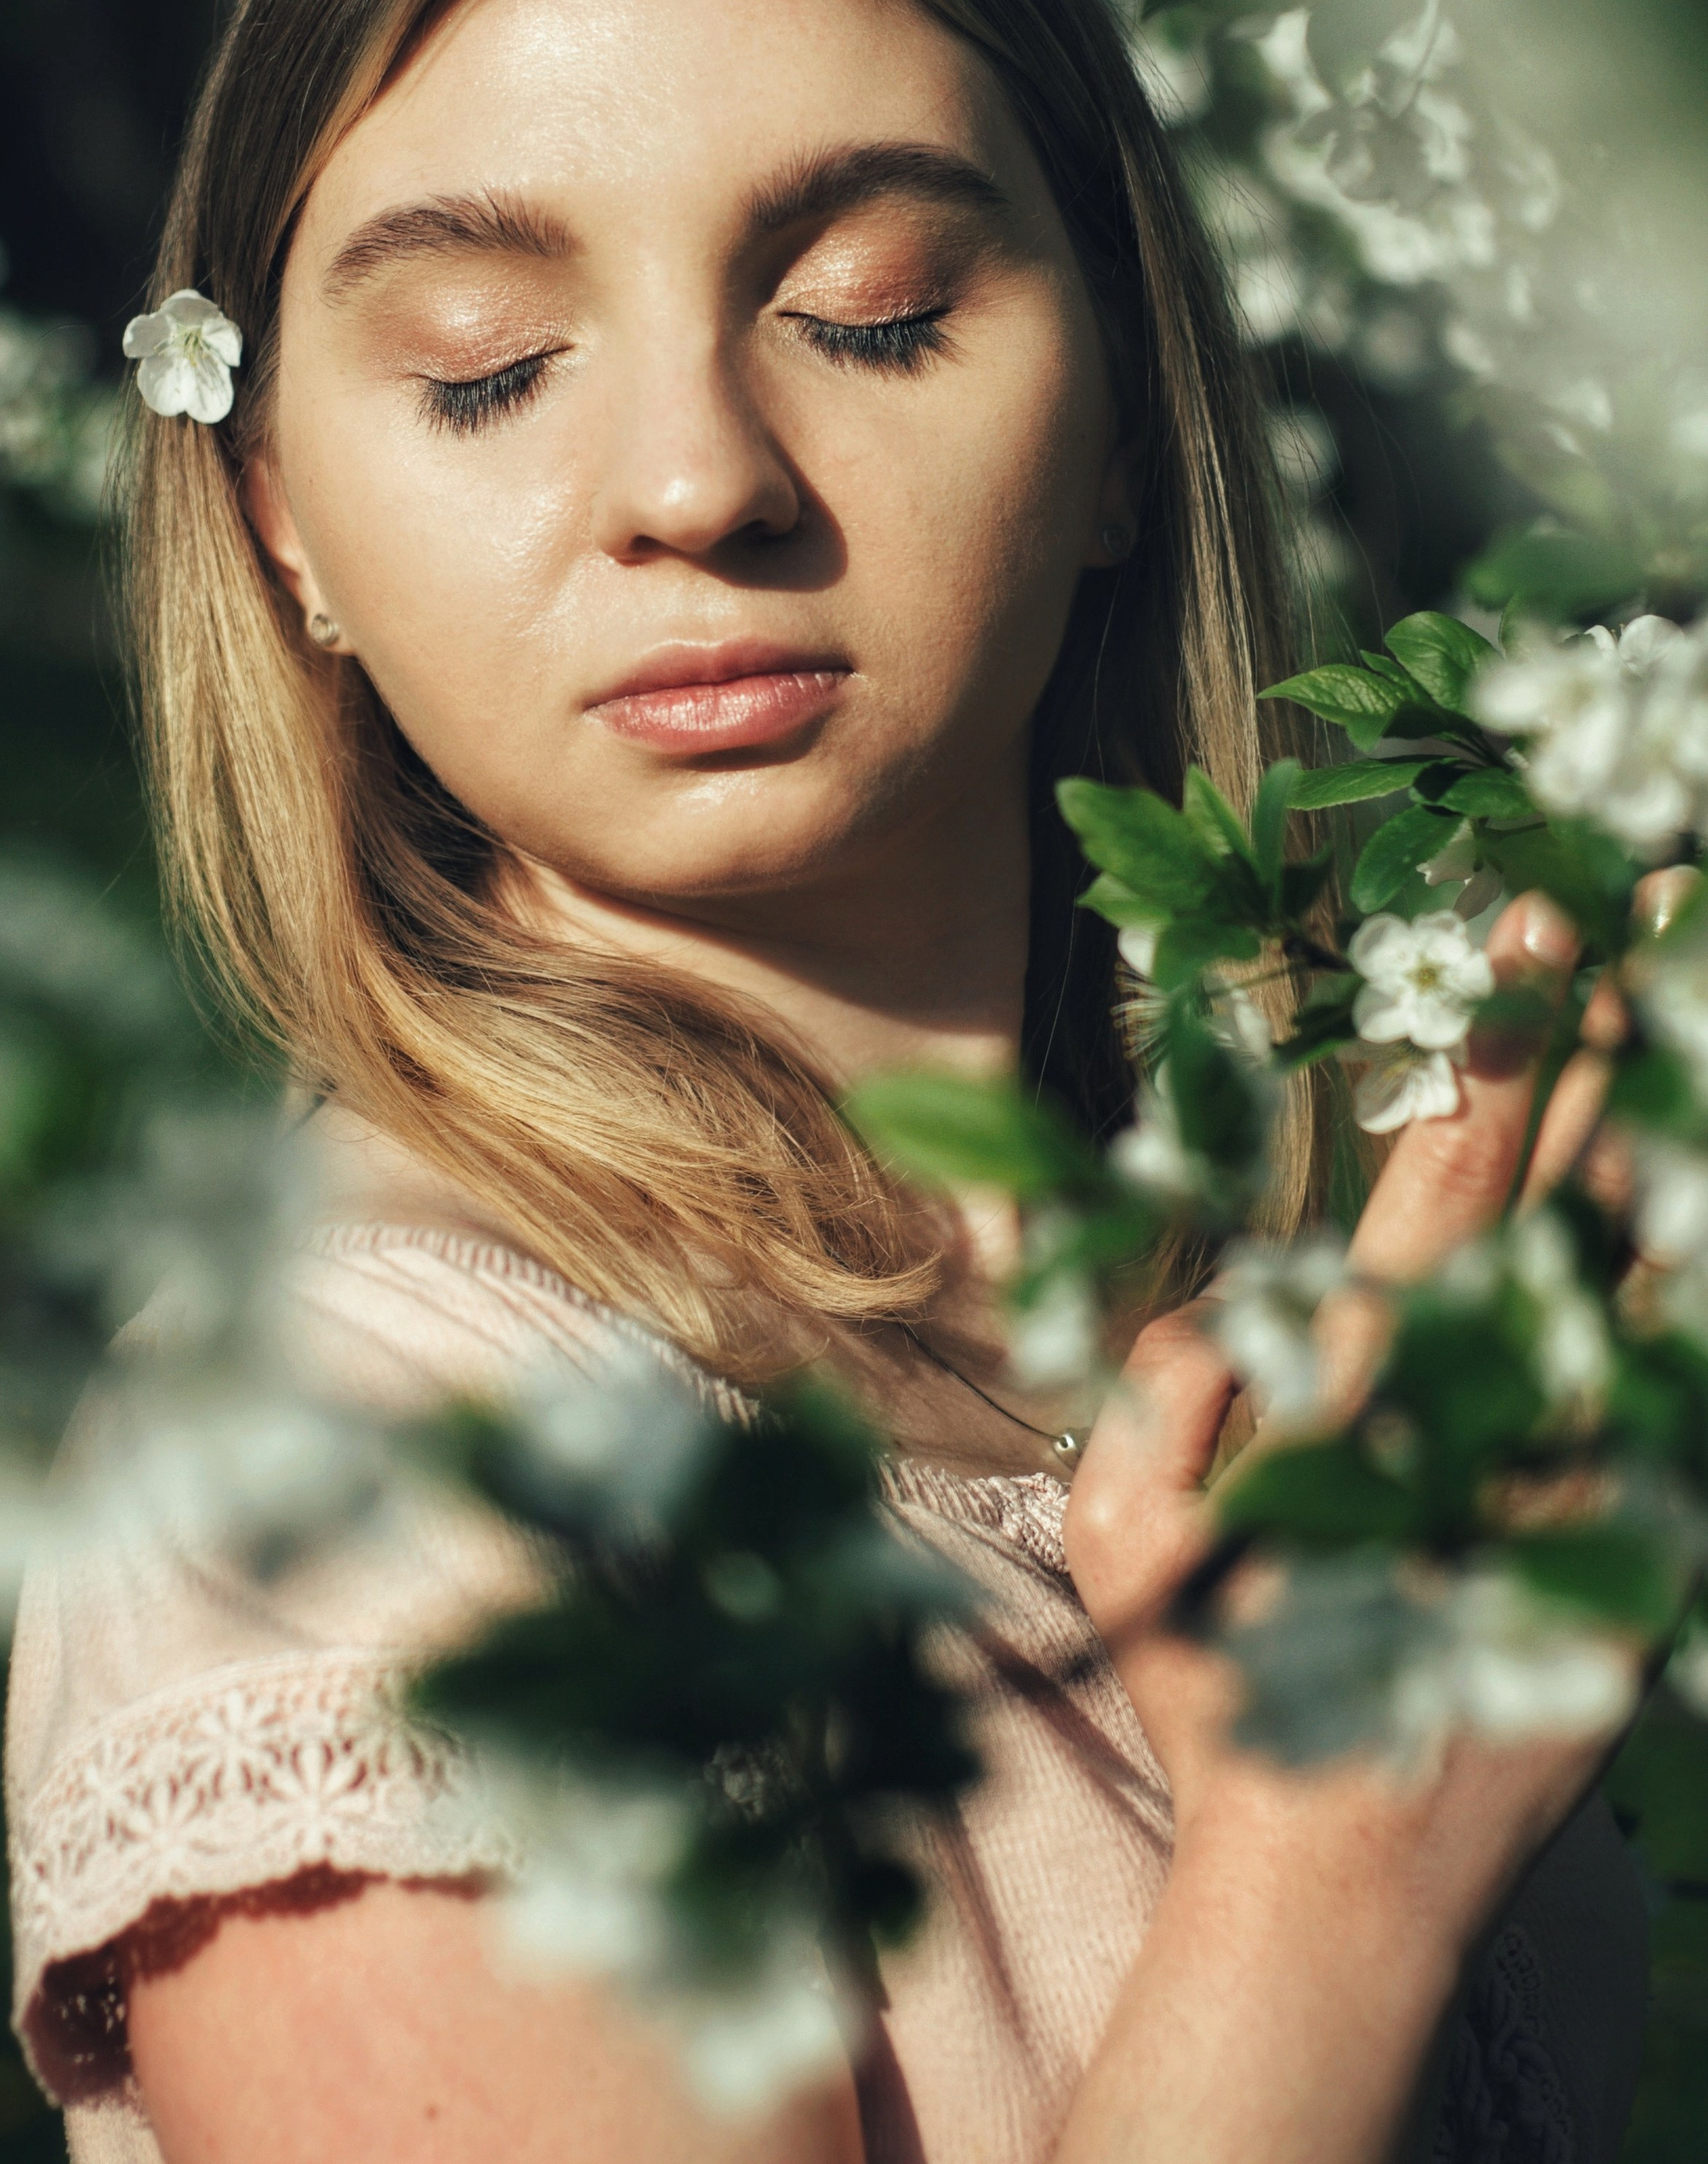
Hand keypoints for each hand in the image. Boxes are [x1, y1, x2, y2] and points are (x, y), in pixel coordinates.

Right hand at [1063, 889, 1629, 1935]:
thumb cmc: (1214, 1690)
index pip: (1451, 1159)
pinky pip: (1683, 1392)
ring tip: (1700, 1002)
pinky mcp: (1636, 1545)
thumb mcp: (1124, 1531)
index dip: (1503, 1035)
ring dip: (1673, 1124)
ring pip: (1649, 1261)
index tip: (1538, 922)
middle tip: (1657, 894)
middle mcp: (1490, 1395)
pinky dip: (1695, 1293)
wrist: (1341, 1880)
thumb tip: (1222, 1291)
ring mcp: (1580, 1468)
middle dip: (1609, 1025)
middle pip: (1571, 1171)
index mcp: (1362, 1369)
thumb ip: (1169, 1385)